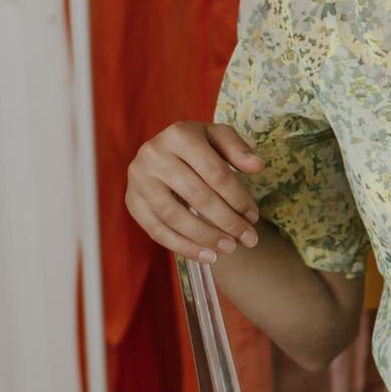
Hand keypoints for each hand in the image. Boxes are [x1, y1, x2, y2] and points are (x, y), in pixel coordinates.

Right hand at [126, 120, 264, 263]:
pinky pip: (156, 230)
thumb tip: (258, 166)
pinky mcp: (132, 202)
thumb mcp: (218, 138)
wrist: (163, 152)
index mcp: (179, 135)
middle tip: (248, 240)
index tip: (254, 217)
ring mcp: (139, 179)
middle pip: (197, 196)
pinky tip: (206, 256)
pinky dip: (182, 247)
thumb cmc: (198, 146)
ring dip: (205, 237)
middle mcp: (154, 155)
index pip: (216, 173)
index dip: (238, 198)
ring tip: (229, 249)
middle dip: (227, 222)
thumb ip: (239, 150)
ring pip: (174, 216)